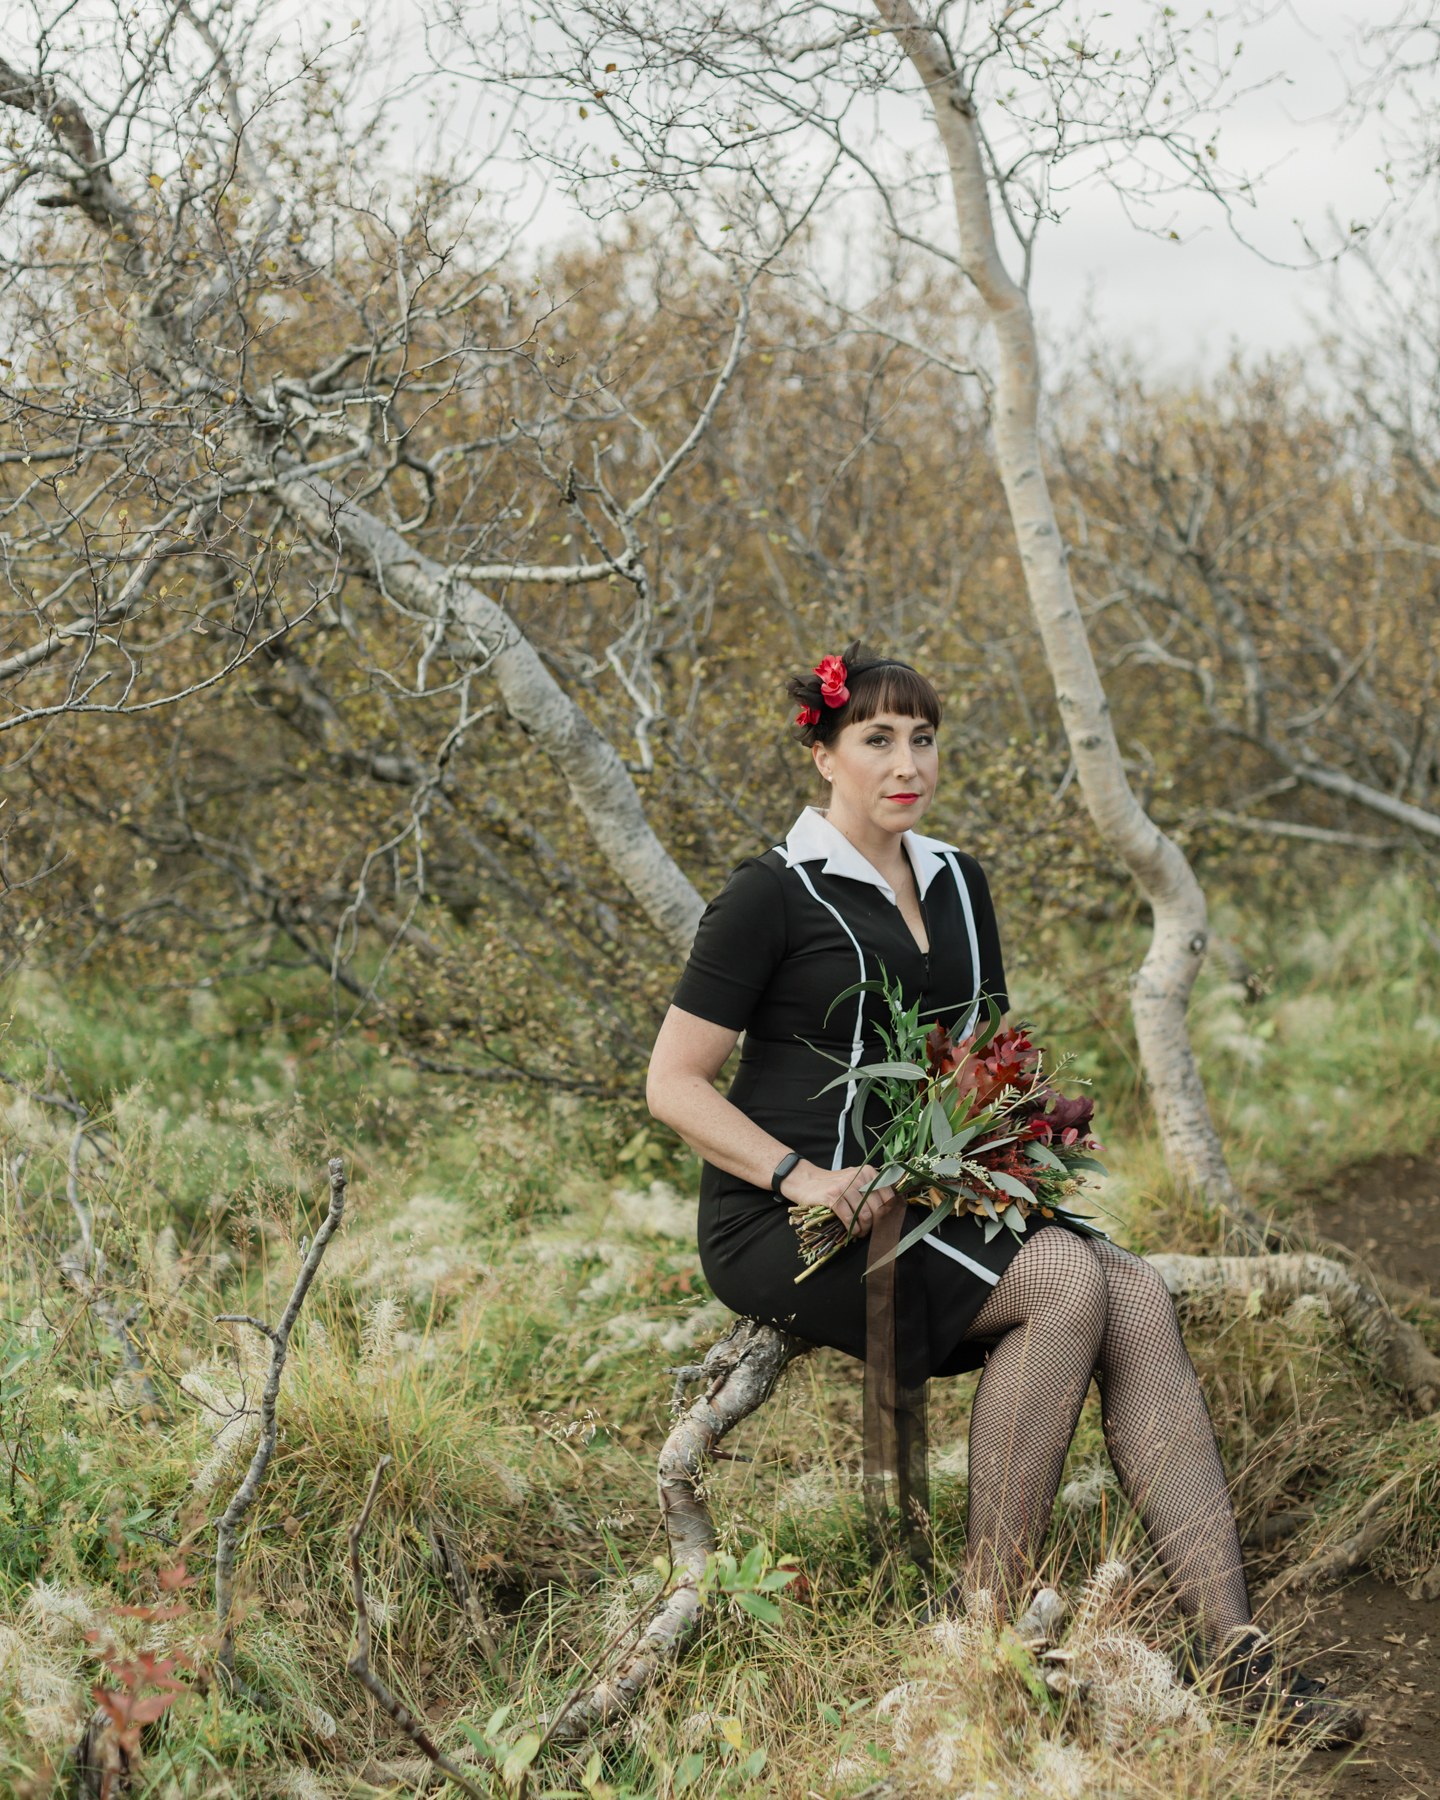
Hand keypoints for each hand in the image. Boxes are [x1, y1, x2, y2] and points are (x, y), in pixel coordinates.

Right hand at [778, 1159, 898, 1237]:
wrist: (806, 1181)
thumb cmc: (834, 1184)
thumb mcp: (855, 1179)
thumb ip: (872, 1188)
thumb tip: (891, 1209)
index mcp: (868, 1172)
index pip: (888, 1197)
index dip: (888, 1214)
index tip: (883, 1223)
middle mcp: (859, 1177)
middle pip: (878, 1208)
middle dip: (876, 1225)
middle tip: (869, 1231)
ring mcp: (845, 1186)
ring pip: (865, 1215)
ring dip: (863, 1229)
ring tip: (859, 1233)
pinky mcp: (833, 1196)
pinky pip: (849, 1218)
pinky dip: (852, 1229)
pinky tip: (851, 1232)